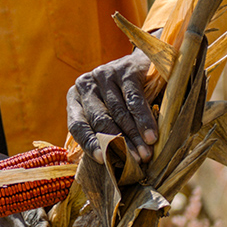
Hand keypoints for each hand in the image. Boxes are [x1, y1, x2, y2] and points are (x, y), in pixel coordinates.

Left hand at [66, 48, 157, 163]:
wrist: (143, 62)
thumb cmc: (121, 95)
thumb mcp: (106, 109)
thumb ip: (101, 130)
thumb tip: (107, 164)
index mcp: (75, 97)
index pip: (77, 125)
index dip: (89, 144)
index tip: (102, 160)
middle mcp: (86, 84)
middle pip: (100, 120)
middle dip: (117, 144)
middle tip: (132, 163)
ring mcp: (105, 75)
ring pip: (119, 112)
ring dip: (133, 137)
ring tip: (145, 155)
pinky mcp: (125, 70)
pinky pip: (134, 101)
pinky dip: (144, 120)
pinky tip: (151, 136)